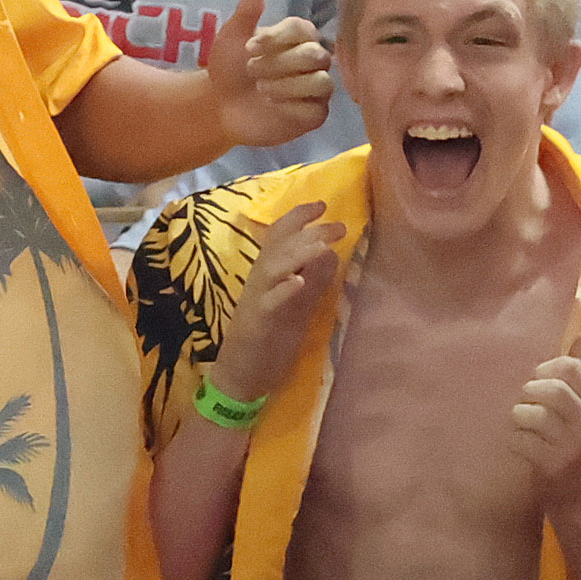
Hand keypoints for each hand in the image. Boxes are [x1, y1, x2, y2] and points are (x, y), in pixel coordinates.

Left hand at [207, 0, 332, 149]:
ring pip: (321, 82)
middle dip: (278, 63)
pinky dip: (291, 107)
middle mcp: (313, 59)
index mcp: (297, 37)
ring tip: (260, 89)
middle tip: (252, 70)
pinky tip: (272, 106)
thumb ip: (247, 12)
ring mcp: (318, 88)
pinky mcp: (316, 114)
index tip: (249, 48)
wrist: (220, 105)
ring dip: (286, 85)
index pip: (302, 28)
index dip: (276, 38)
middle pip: (314, 55)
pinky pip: (316, 109)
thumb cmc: (229, 68)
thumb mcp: (232, 38)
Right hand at [211, 199, 341, 404]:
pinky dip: (284, 289)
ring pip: (273, 266)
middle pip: (278, 246)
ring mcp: (258, 299)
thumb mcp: (297, 306)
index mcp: (267, 274)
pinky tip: (298, 281)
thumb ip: (313, 281)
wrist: (242, 374)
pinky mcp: (258, 322)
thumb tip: (331, 253)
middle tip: (338, 225)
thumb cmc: (270, 339)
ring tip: (322, 244)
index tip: (322, 205)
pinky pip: (269, 301)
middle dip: (308, 231)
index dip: (299, 217)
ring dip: (297, 253)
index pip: (278, 235)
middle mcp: (259, 280)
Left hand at [509, 328, 580, 509]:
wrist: (576, 493)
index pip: (570, 367)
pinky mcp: (552, 466)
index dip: (545, 370)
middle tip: (527, 405)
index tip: (539, 381)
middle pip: (549, 389)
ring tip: (524, 427)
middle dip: (529, 393)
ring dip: (518, 418)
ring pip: (528, 413)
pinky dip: (515, 440)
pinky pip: (519, 439)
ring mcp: (572, 446)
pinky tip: (523, 447)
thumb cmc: (571, 437)